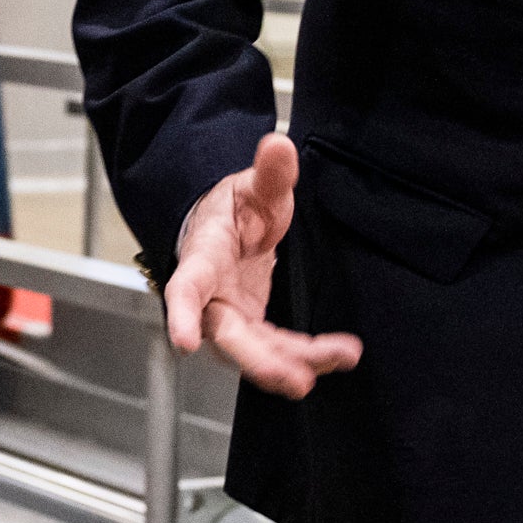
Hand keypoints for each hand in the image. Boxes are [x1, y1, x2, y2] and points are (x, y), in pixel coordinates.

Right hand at [164, 132, 361, 397]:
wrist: (224, 230)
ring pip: (257, 351)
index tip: (183, 341)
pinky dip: (308, 355)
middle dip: (259, 361)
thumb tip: (280, 144)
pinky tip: (340, 354)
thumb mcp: (250, 187)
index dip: (182, 315)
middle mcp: (210, 299)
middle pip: (227, 338)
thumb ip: (268, 173)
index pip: (185, 289)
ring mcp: (232, 318)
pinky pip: (279, 349)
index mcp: (201, 261)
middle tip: (294, 378)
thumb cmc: (229, 211)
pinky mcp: (254, 329)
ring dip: (293, 362)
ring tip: (337, 359)